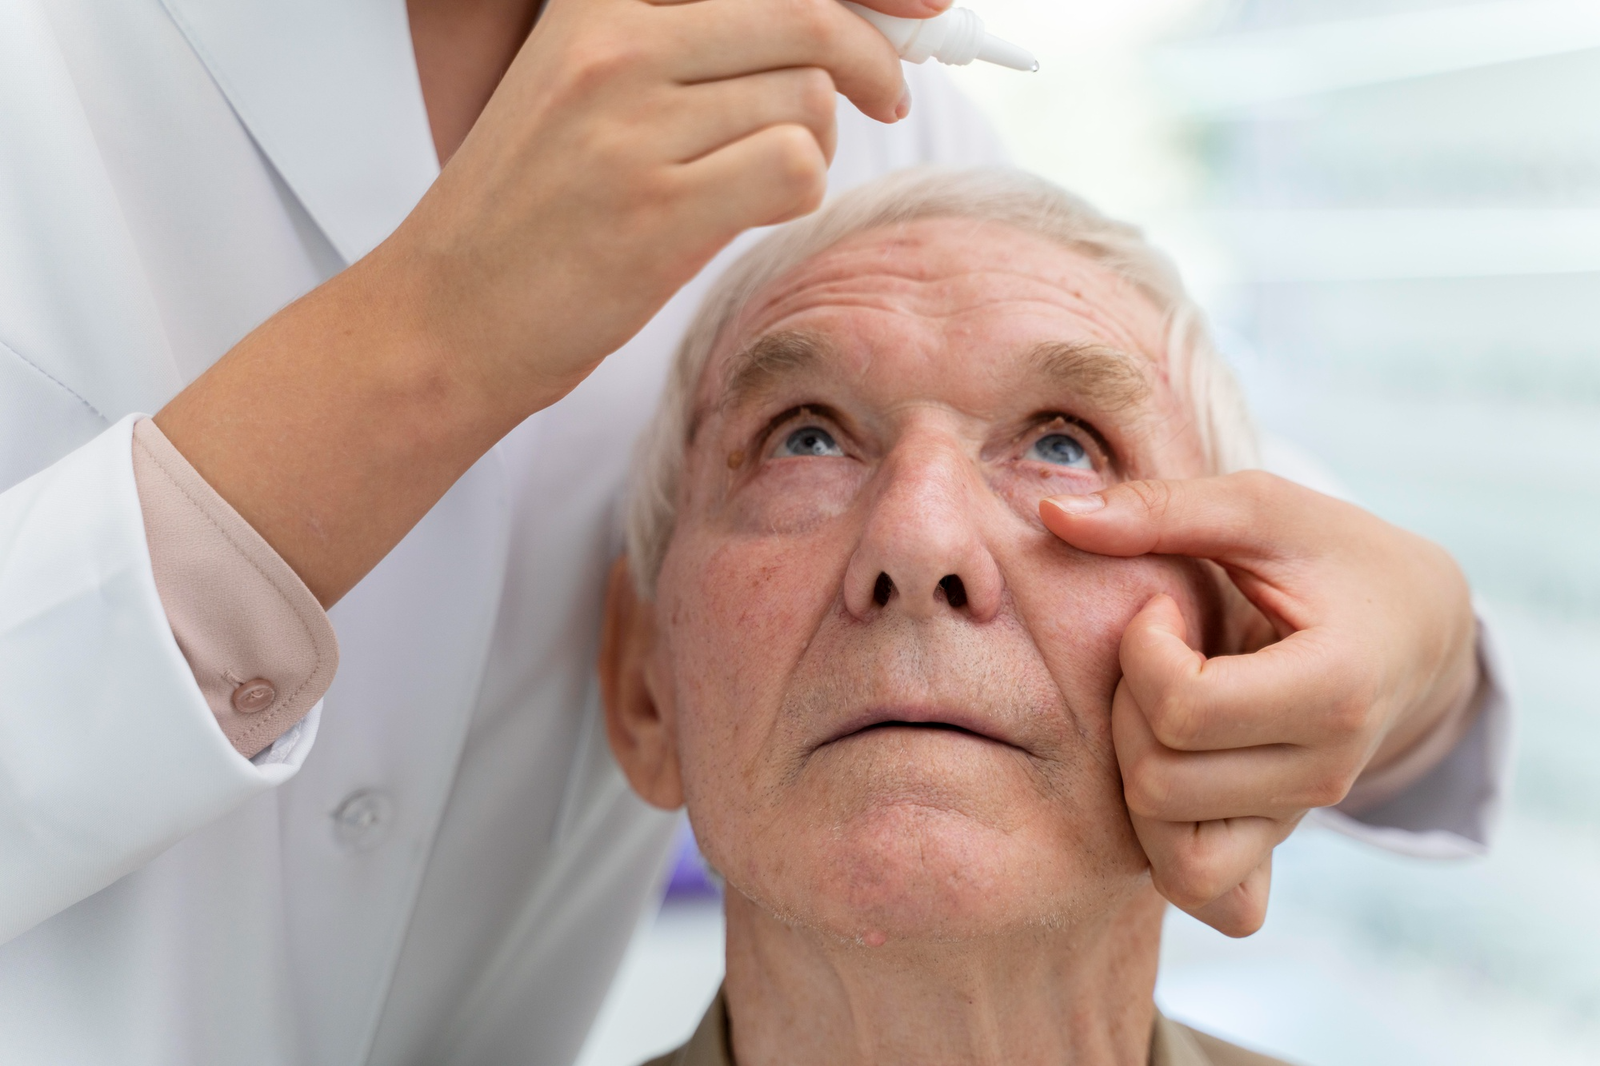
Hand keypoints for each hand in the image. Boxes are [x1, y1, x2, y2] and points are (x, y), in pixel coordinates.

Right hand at [161, 0, 917, 604]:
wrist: (446, 316)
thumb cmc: (525, 214)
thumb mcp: (579, 90)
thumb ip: (684, 50)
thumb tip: (820, 38)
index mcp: (596, 4)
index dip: (853, 1)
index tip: (912, 9)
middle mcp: (616, 45)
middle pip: (804, 18)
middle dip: (868, 60)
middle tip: (885, 97)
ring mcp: (635, 125)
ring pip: (806, 99)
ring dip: (814, 145)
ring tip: (763, 181)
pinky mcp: (660, 209)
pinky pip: (795, 168)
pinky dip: (798, 194)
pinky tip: (752, 213)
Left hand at [1041, 472, 1478, 936]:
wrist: (1414, 627)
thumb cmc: (1332, 554)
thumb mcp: (1260, 508)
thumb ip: (1160, 510)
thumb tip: (1050, 513)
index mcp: (1336, 688)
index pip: (1185, 711)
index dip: (1142, 651)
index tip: (1163, 609)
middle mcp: (1326, 771)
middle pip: (1162, 785)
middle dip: (1128, 710)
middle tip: (1157, 657)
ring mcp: (1302, 816)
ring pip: (1172, 853)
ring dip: (1136, 777)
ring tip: (1161, 711)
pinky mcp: (1278, 840)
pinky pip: (1209, 894)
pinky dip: (1165, 850)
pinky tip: (1167, 768)